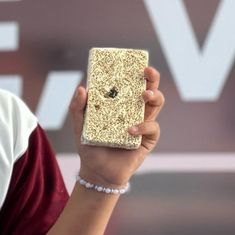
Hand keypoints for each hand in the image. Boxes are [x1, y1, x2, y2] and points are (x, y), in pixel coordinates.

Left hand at [71, 64, 163, 187]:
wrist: (97, 172)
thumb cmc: (89, 147)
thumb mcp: (79, 126)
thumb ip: (77, 108)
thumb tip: (82, 87)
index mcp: (120, 105)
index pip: (131, 84)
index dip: (136, 72)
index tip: (135, 62)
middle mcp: (134, 111)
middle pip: (149, 89)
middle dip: (152, 78)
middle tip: (146, 72)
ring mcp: (143, 124)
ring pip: (156, 104)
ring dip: (153, 96)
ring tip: (144, 95)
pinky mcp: (148, 139)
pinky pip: (152, 128)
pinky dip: (142, 127)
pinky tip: (130, 130)